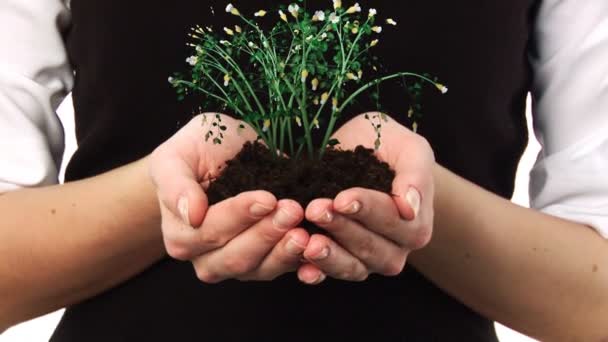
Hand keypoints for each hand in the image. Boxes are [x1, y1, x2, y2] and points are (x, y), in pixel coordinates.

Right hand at [149, 113, 308, 281]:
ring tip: (305, 230)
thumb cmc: (195, 151)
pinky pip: (285, 269)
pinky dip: (303, 263)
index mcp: (182, 236)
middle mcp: (208, 258)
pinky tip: (318, 249)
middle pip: (237, 257)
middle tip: (292, 209)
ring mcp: (239, 263)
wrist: (222, 153)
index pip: (211, 232)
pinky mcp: (268, 261)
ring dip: (286, 251)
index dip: (240, 216)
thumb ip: (175, 184)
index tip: (267, 198)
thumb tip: (192, 213)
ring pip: (262, 268)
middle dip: (267, 234)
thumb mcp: (176, 156)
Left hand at [297, 113, 434, 283]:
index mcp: (415, 224)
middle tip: (315, 209)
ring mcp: (367, 260)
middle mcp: (395, 249)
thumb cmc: (389, 146)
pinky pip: (329, 274)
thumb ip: (416, 175)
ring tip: (306, 241)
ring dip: (328, 256)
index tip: (341, 199)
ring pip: (351, 267)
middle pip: (370, 247)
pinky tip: (302, 268)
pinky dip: (315, 273)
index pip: (393, 222)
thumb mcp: (409, 148)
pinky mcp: (340, 263)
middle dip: (341, 228)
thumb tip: (409, 208)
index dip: (367, 211)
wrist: (364, 152)